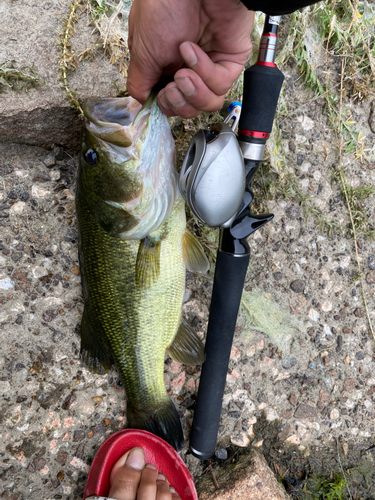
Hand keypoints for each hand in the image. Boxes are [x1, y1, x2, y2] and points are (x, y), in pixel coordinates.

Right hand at [127, 0, 253, 117]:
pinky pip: (220, 83)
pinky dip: (204, 71)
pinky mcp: (229, 60)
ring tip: (183, 74)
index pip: (171, 103)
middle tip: (173, 86)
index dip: (167, 106)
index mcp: (166, 67)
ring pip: (208, 101)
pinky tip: (192, 51)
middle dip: (180, 103)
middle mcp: (189, 68)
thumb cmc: (163, 6)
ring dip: (194, 93)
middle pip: (190, 107)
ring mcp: (210, 64)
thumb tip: (142, 101)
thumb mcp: (142, 50)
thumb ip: (140, 81)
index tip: (162, 95)